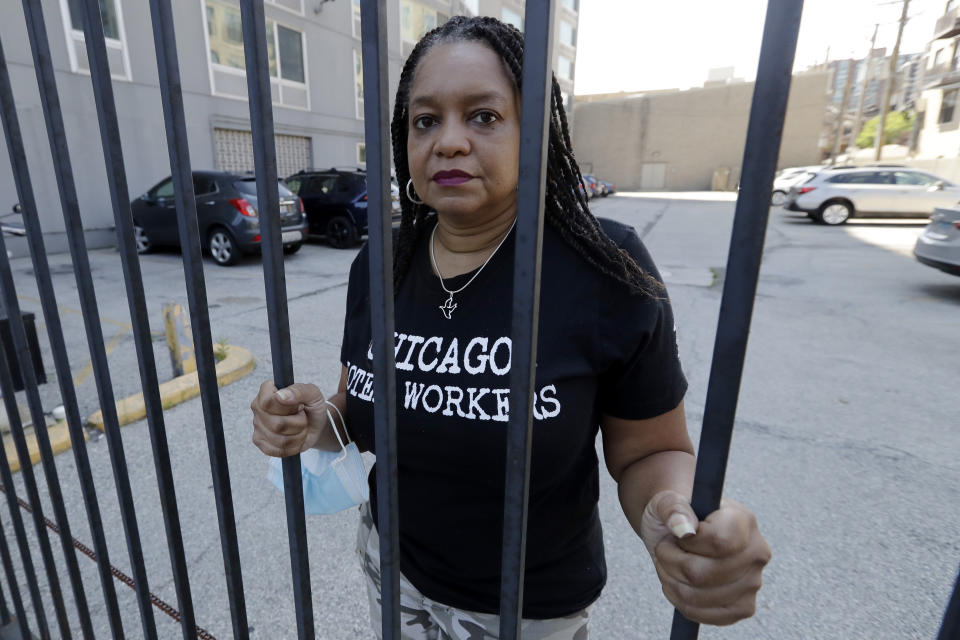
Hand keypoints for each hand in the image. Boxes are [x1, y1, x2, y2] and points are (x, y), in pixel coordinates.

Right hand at [250, 380, 328, 456]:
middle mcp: (258, 407)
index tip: (298, 405)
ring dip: (298, 435)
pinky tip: (295, 437)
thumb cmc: (311, 406)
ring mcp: (257, 426)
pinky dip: (293, 447)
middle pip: (277, 424)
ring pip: (279, 440)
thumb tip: (281, 396)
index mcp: (267, 391)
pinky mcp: (260, 442)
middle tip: (302, 417)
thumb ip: (299, 390)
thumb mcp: (313, 394)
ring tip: (300, 427)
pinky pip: (277, 451)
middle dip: (298, 423)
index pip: (268, 403)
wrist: (315, 424)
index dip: (288, 408)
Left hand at [640, 490, 770, 625]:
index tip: (679, 534)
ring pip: (697, 596)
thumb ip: (673, 508)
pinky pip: (704, 615)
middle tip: (665, 548)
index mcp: (744, 521)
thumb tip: (684, 529)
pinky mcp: (742, 607)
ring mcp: (753, 583)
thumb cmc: (675, 513)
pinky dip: (680, 601)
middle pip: (702, 574)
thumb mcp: (667, 501)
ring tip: (669, 563)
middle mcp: (756, 553)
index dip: (688, 542)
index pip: (719, 542)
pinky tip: (678, 582)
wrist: (681, 532)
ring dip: (671, 580)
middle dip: (670, 561)